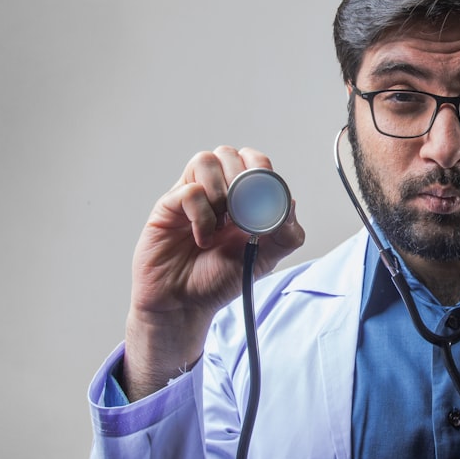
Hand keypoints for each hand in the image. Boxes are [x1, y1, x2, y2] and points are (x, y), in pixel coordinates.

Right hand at [122, 146, 304, 399]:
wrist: (184, 305)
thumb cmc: (220, 279)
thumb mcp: (264, 259)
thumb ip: (284, 234)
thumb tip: (290, 204)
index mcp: (242, 198)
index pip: (254, 161)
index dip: (263, 170)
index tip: (267, 196)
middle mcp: (216, 191)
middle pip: (229, 153)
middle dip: (243, 179)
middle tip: (244, 212)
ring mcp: (191, 196)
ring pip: (206, 160)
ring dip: (221, 191)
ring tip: (222, 223)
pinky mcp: (169, 207)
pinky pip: (188, 190)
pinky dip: (202, 214)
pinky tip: (204, 238)